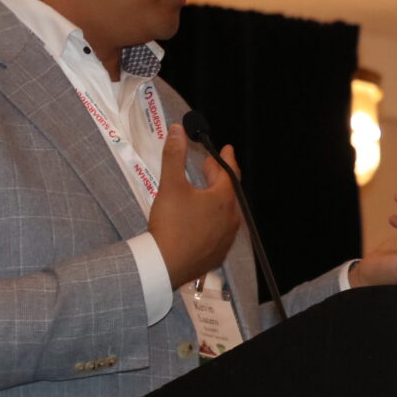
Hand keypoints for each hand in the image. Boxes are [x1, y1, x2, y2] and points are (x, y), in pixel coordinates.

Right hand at [149, 125, 241, 288]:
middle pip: (228, 193)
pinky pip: (219, 232)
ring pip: (226, 214)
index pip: (229, 172)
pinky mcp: (217, 255)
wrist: (166, 265)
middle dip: (219, 177)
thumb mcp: (170, 185)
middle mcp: (231, 219)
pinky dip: (213, 221)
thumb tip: (177, 131)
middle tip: (210, 167)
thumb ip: (174, 156)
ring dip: (217, 201)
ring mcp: (226, 239)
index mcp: (223, 199)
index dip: (227, 158)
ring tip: (205, 194)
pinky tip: (202, 222)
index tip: (226, 149)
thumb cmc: (171, 224)